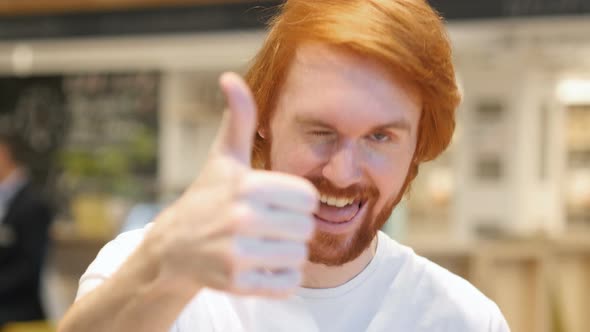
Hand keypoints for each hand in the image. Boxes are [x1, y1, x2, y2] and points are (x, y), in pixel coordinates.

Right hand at [147, 72, 318, 297]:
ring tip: (264, 245)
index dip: (296, 201)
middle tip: (269, 226)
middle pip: (306, 228)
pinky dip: (281, 278)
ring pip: (299, 256)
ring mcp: (237, 253)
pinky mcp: (237, 283)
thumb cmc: (206, 197)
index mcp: (246, 185)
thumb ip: (237, 120)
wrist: (173, 248)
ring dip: (287, 253)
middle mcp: (241, 219)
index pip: (307, 198)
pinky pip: (288, 284)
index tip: (277, 202)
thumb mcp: (223, 158)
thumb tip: (230, 77)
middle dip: (292, 228)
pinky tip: (261, 265)